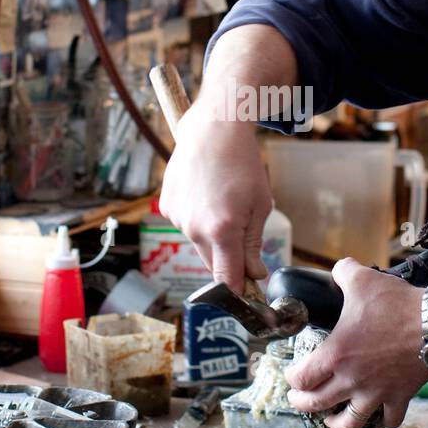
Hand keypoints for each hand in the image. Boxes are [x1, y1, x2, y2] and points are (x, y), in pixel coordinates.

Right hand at [157, 103, 270, 292]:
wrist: (213, 129)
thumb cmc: (243, 164)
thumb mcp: (260, 205)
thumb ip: (254, 244)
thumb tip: (255, 274)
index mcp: (223, 230)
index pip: (227, 280)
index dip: (238, 294)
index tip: (248, 298)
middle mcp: (194, 228)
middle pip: (212, 265)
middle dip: (228, 263)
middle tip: (245, 246)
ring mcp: (177, 217)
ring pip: (198, 244)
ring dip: (212, 238)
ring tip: (224, 206)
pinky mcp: (167, 206)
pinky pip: (185, 225)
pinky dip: (198, 220)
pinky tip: (207, 196)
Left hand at [284, 258, 427, 427]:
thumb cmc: (397, 304)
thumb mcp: (362, 279)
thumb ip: (343, 272)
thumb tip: (338, 268)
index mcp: (336, 354)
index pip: (301, 378)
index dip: (291, 378)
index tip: (292, 375)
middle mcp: (352, 380)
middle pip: (316, 404)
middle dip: (302, 403)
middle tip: (298, 399)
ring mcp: (377, 392)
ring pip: (350, 422)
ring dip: (336, 423)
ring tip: (330, 419)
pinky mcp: (400, 396)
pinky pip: (390, 419)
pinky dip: (383, 420)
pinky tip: (378, 414)